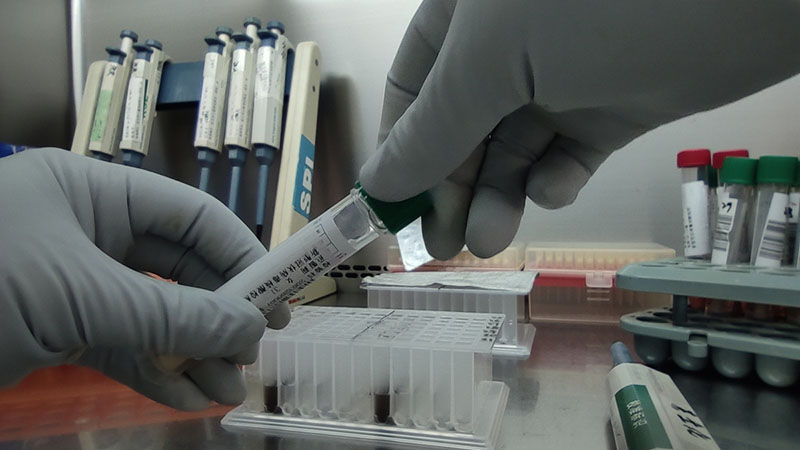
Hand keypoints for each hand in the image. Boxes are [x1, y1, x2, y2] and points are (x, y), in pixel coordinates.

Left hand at [0, 148, 289, 409]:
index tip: (277, 298)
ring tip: (226, 390)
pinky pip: (120, 346)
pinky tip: (187, 397)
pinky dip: (154, 371)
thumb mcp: (81, 295)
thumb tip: (249, 329)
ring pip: (153, 313)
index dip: (240, 254)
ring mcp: (73, 283)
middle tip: (253, 352)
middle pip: (177, 268)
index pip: (189, 217)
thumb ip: (170, 313)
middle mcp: (89, 230)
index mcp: (92, 192)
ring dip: (192, 352)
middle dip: (217, 312)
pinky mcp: (57, 330)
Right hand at [361, 0, 799, 258]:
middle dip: (450, 186)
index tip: (391, 214)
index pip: (413, 88)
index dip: (398, 151)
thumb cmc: (595, 5)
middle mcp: (510, 42)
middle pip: (461, 126)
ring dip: (497, 195)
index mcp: (466, 13)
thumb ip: (431, 128)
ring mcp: (564, 72)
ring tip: (488, 241)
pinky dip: (556, 176)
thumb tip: (376, 184)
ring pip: (513, 146)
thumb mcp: (492, 61)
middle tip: (443, 247)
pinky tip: (555, 186)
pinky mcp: (614, 104)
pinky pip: (568, 150)